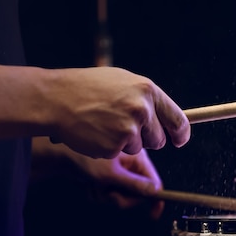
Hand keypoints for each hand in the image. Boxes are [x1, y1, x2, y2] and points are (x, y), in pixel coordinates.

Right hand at [46, 67, 189, 158]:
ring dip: (124, 142)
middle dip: (146, 138)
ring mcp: (128, 129)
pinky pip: (119, 153)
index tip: (179, 140)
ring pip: (138, 148)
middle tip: (122, 126)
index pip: (177, 119)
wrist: (55, 99)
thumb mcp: (122, 83)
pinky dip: (109, 147)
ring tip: (104, 124)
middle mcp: (142, 110)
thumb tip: (166, 116)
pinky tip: (96, 132)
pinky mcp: (115, 146)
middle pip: (159, 139)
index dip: (181, 133)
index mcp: (147, 90)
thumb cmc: (87, 88)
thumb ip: (146, 98)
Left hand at [83, 150, 165, 218]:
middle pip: (138, 194)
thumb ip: (134, 184)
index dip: (155, 198)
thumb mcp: (111, 174)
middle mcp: (130, 166)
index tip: (153, 213)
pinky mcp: (108, 179)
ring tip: (95, 186)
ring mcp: (119, 173)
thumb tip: (154, 191)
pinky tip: (90, 186)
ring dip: (107, 197)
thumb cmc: (83, 158)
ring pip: (122, 197)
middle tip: (109, 195)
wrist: (60, 157)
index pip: (154, 182)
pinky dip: (100, 195)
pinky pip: (110, 196)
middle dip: (121, 198)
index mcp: (137, 159)